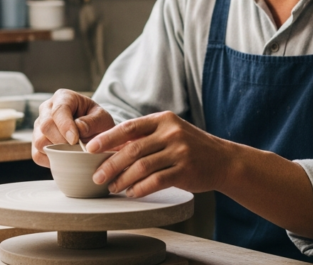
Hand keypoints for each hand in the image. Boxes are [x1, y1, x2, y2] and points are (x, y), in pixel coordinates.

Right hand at [32, 89, 114, 167]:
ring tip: (73, 152)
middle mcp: (47, 110)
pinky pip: (37, 155)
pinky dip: (51, 160)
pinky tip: (65, 157)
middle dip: (62, 141)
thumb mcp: (102, 118)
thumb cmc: (97, 121)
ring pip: (39, 141)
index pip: (59, 110)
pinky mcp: (36, 142)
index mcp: (63, 97)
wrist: (94, 132)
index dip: (65, 126)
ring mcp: (39, 126)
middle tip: (77, 148)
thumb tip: (78, 128)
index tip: (75, 140)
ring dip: (57, 151)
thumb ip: (92, 122)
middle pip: (45, 126)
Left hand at [86, 111, 234, 197]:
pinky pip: (156, 181)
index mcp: (163, 120)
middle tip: (97, 176)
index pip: (129, 127)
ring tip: (112, 187)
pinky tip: (131, 193)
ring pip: (142, 167)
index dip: (107, 138)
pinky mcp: (185, 170)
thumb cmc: (190, 147)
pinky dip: (140, 188)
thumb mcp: (170, 133)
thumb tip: (110, 147)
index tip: (90, 148)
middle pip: (132, 149)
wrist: (223, 160)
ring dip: (123, 179)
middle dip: (110, 164)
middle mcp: (171, 133)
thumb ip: (145, 137)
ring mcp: (179, 151)